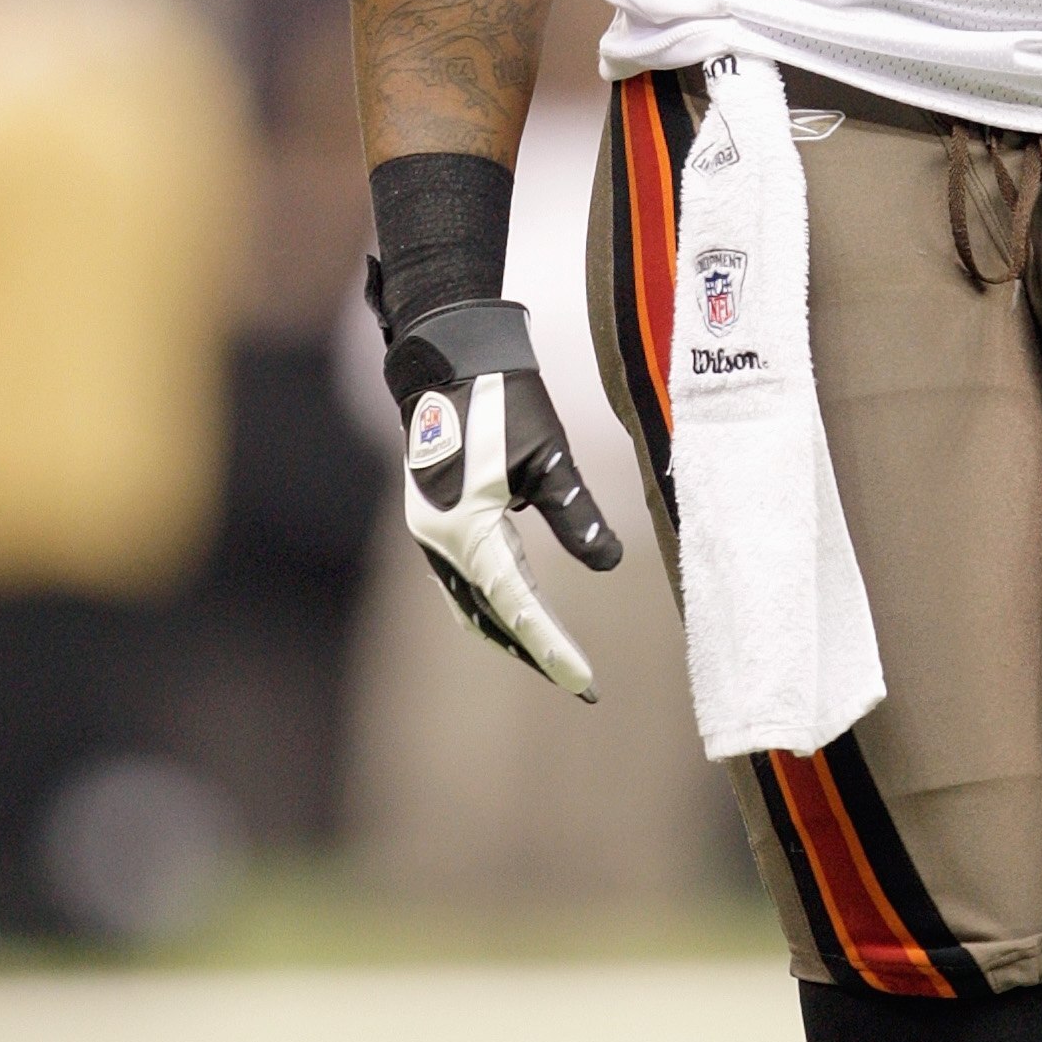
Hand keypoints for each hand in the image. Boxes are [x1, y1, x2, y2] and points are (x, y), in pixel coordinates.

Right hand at [379, 293, 620, 695]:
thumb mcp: (550, 457)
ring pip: (471, 606)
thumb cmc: (503, 399)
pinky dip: (494, 607)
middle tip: (581, 684)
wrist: (449, 358)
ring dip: (511, 634)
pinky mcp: (436, 522)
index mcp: (466, 529)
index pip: (518, 605)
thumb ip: (575, 514)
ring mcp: (432, 534)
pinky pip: (464, 583)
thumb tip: (609, 563)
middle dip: (534, 652)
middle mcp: (439, 541)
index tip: (586, 682)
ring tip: (555, 660)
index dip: (553, 647)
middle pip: (490, 617)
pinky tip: (520, 615)